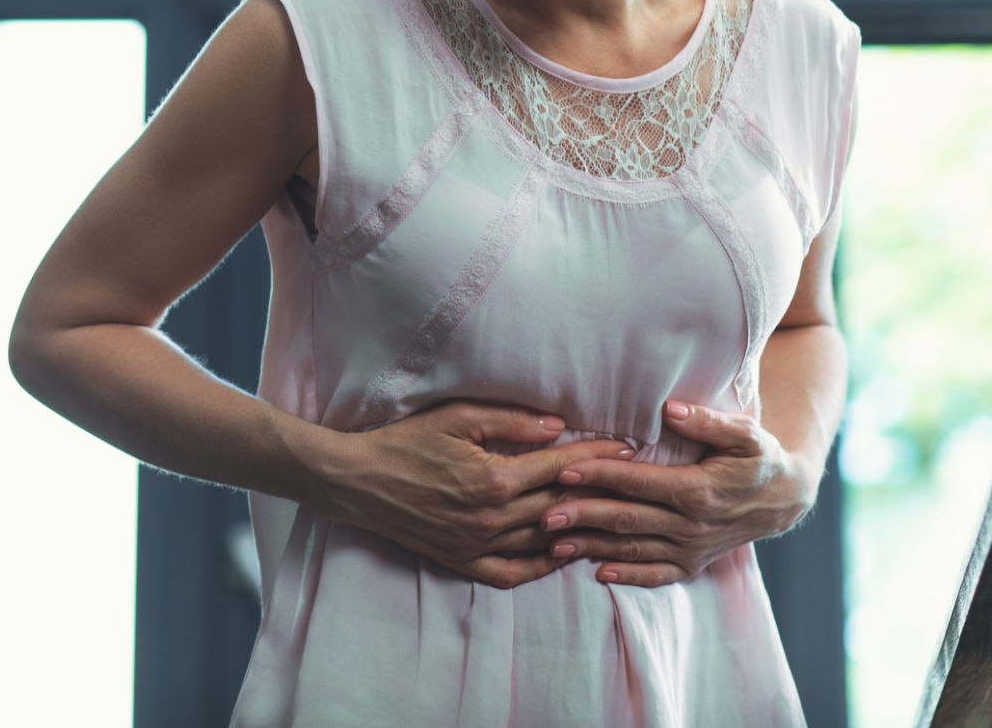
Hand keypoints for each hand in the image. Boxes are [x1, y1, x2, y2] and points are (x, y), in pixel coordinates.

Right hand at [313, 400, 634, 588]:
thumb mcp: (457, 417)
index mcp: (494, 479)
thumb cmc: (405, 440)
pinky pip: (513, 573)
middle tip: (633, 480)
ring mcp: (477, 546)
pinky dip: (542, 566)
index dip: (597, 456)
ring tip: (609, 517)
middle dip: (600, 490)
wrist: (358, 481)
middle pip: (561, 506)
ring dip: (579, 529)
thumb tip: (558, 425)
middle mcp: (491, 519)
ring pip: (543, 543)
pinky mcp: (463, 562)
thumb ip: (510, 420)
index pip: (560, 468)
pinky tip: (561, 553)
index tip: (627, 447)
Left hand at [535, 399, 818, 588]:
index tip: (564, 469)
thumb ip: (707, 421)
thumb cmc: (760, 457)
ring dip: (592, 547)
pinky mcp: (693, 564)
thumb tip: (669, 409)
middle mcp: (691, 526)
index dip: (600, 475)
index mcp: (698, 491)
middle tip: (542, 514)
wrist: (785, 499)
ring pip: (633, 549)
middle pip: (627, 519)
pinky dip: (628, 575)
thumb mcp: (745, 433)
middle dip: (582, 516)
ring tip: (553, 545)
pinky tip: (598, 573)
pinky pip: (657, 575)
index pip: (638, 482)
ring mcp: (691, 549)